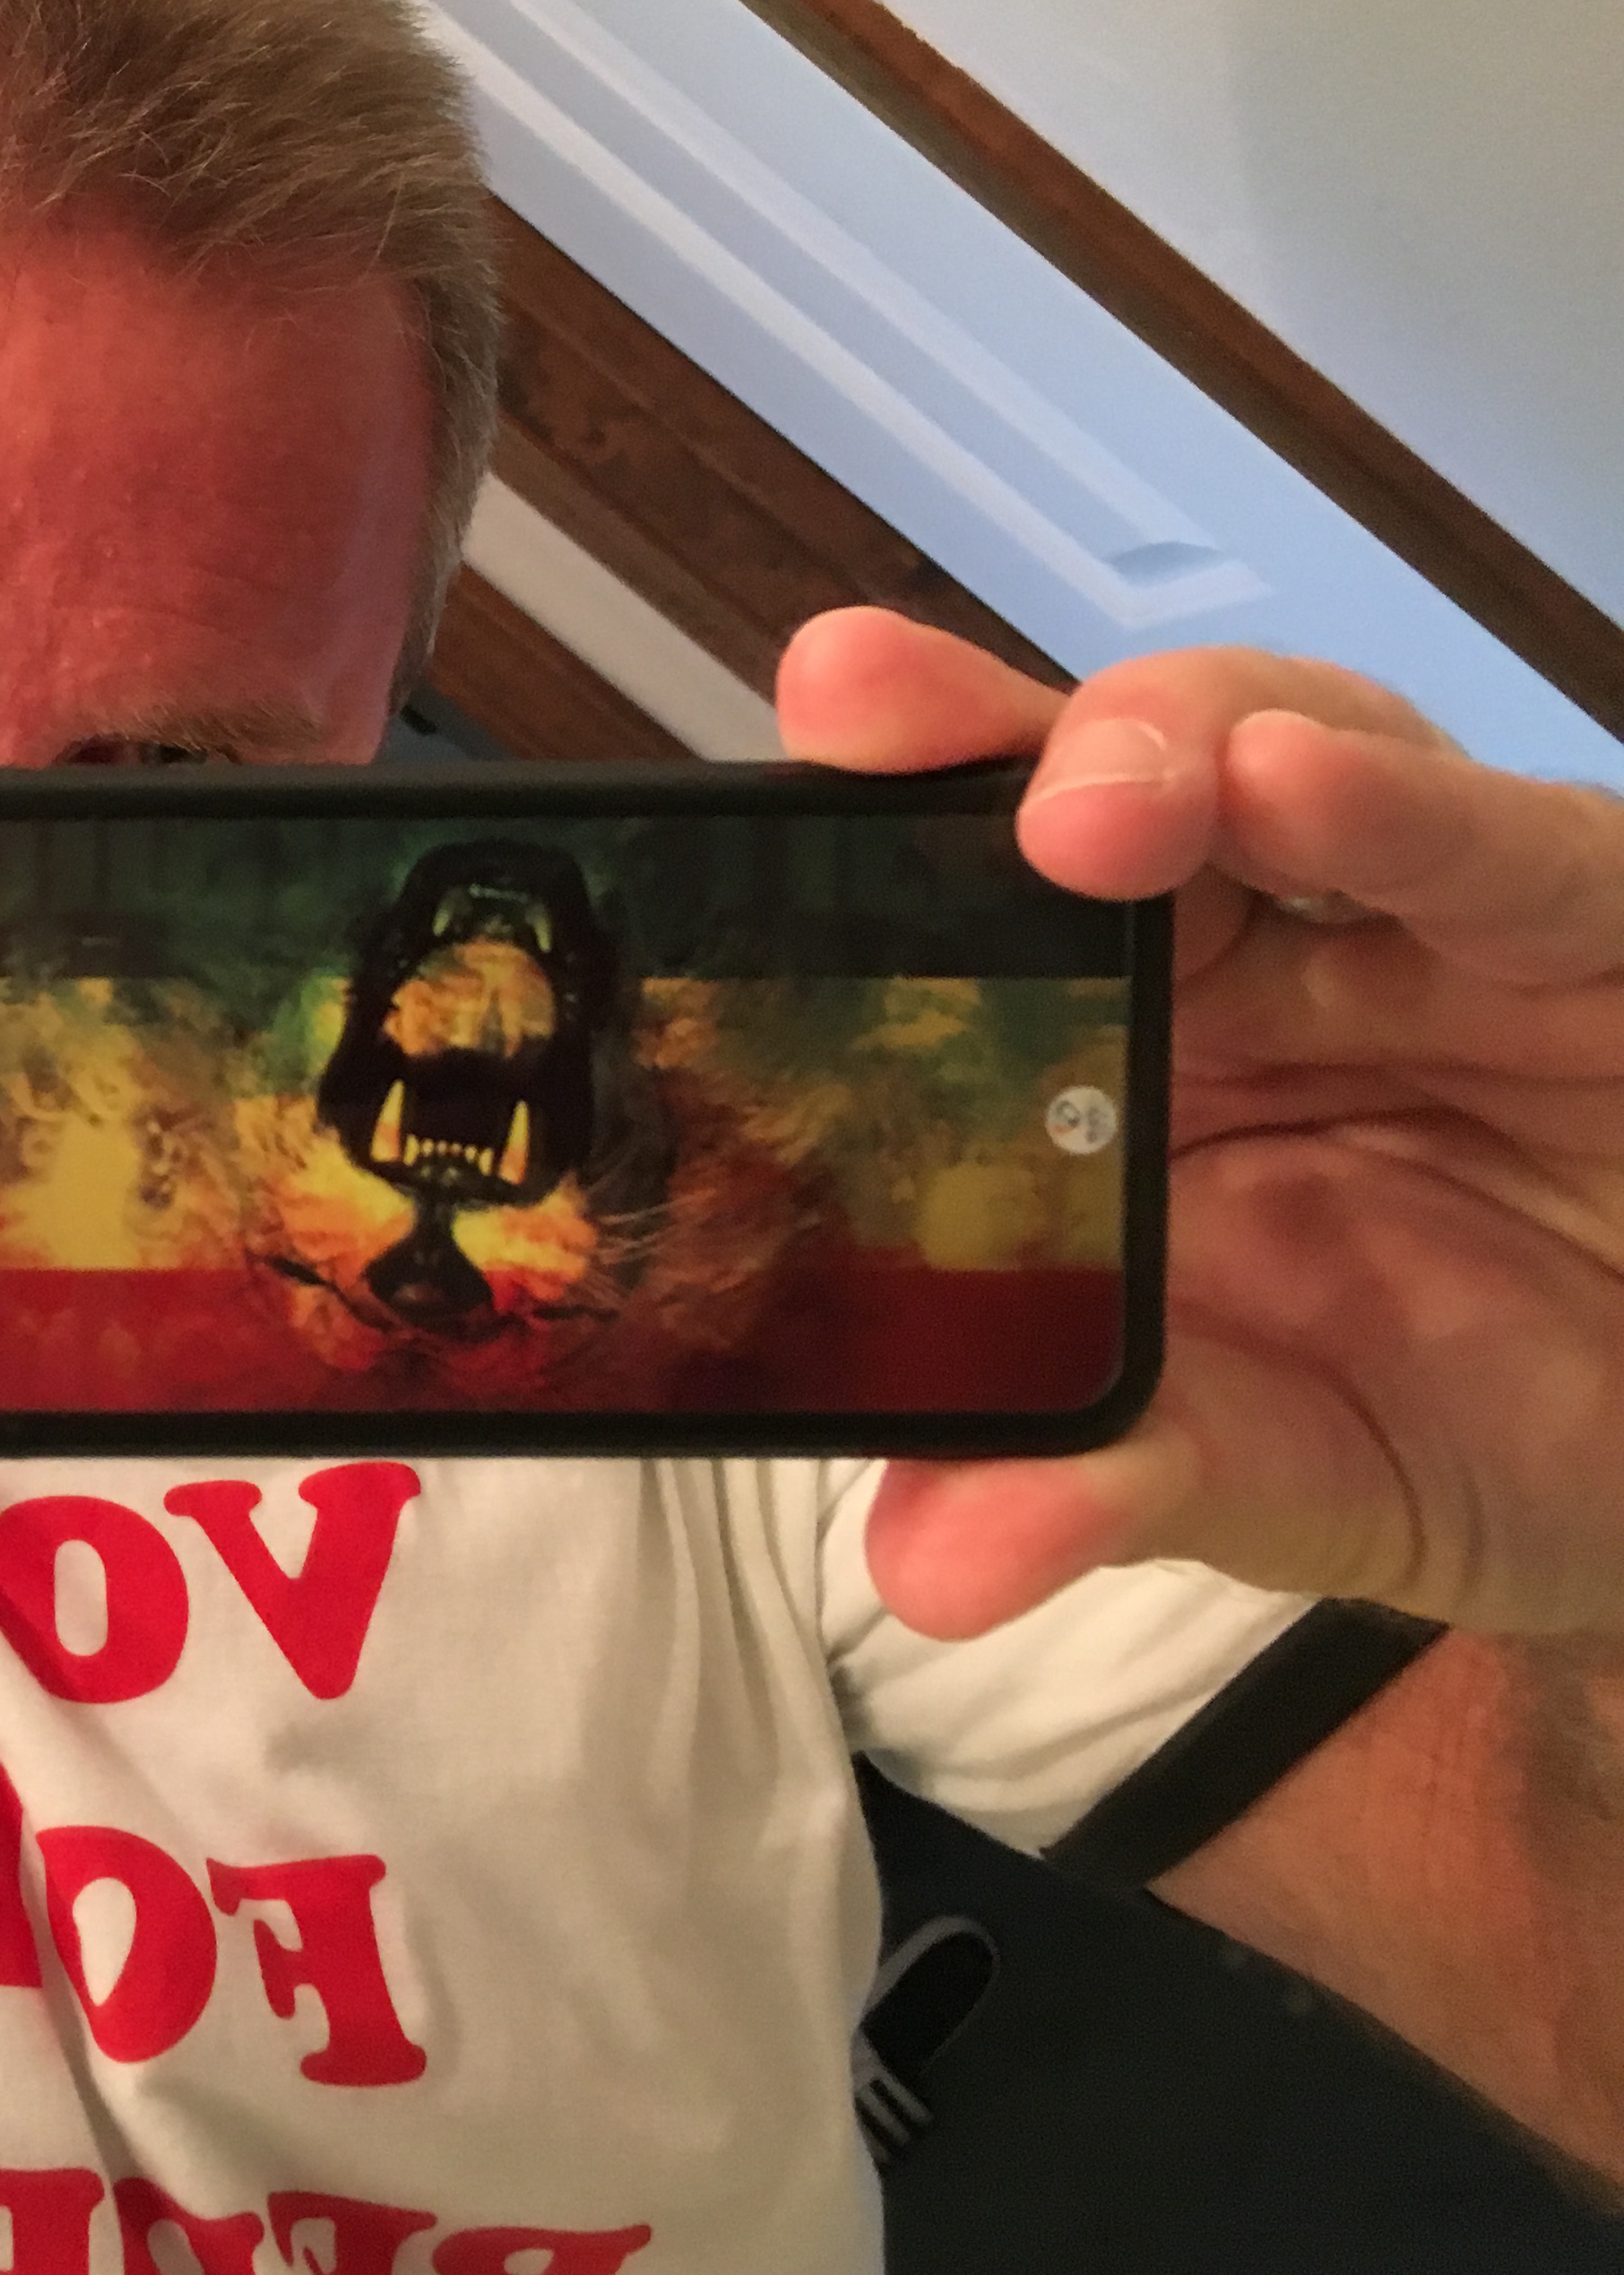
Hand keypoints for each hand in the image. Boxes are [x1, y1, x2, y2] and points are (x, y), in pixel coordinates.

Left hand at [777, 607, 1623, 1641]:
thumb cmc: (1456, 1414)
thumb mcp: (1275, 1475)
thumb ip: (1110, 1487)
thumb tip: (932, 1565)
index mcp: (1122, 1046)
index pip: (968, 895)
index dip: (855, 826)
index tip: (735, 797)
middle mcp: (1252, 945)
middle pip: (1091, 775)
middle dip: (967, 731)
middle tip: (851, 710)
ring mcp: (1417, 916)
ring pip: (1282, 747)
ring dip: (1165, 744)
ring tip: (1076, 804)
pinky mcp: (1587, 925)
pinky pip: (1504, 848)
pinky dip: (1403, 808)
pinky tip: (1300, 776)